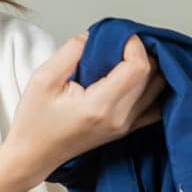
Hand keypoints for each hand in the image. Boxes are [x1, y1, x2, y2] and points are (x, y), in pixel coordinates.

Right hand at [2, 30, 167, 181]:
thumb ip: (71, 52)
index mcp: (99, 106)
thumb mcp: (43, 79)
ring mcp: (125, 126)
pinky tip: (137, 78)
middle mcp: (119, 118)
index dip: (134, 45)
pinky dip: (152, 87)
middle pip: (153, 75)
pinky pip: (156, 105)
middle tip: (120, 43)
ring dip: (149, 67)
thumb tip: (94, 36)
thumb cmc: (34, 122)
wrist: (33, 155)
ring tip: (126, 57)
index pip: (138, 67)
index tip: (117, 36)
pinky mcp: (126, 129)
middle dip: (142, 51)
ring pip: (158, 88)